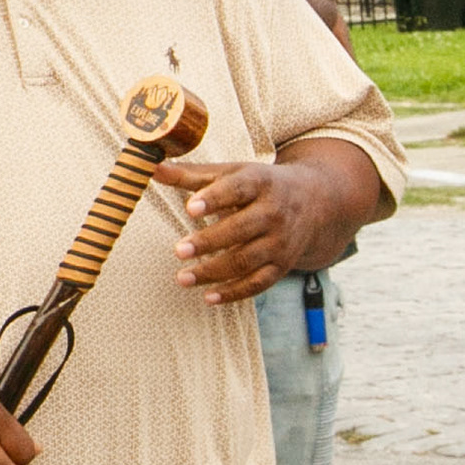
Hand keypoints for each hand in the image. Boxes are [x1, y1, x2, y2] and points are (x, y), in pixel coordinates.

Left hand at [155, 156, 341, 303]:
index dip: (215, 198)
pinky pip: (259, 283)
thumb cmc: (258, 185)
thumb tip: (150, 167)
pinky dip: (235, 293)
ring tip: (182, 278)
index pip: (238, 189)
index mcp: (260, 182)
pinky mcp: (283, 265)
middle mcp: (274, 212)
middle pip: (242, 228)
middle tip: (178, 250)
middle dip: (210, 241)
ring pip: (248, 260)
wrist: (313, 201)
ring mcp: (281, 241)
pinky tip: (208, 297)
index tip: (190, 208)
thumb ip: (191, 175)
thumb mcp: (230, 173)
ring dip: (214, 272)